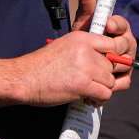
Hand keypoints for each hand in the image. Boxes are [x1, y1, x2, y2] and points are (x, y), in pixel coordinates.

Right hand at [15, 30, 131, 106]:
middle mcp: (86, 50)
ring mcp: (86, 67)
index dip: (115, 57)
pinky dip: (99, 99)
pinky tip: (88, 99)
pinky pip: (105, 94)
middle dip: (106, 77)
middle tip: (95, 83)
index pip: (114, 45)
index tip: (108, 67)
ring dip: (102, 89)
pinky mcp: (83, 84)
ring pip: (111, 81)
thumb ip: (85, 51)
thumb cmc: (41, 66)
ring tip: (89, 92)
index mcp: (82, 38)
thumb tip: (105, 62)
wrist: (24, 78)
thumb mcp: (64, 47)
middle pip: (113, 65)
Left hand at [70, 0, 136, 90]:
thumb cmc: (85, 39)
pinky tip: (97, 83)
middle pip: (127, 45)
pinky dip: (111, 83)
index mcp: (119, 28)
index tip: (107, 23)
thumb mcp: (84, 20)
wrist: (78, 65)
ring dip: (111, 65)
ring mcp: (127, 62)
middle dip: (114, 46)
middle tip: (101, 49)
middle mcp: (127, 44)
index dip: (117, 24)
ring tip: (96, 66)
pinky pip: (122, 82)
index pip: (123, 24)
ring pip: (124, 63)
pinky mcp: (124, 79)